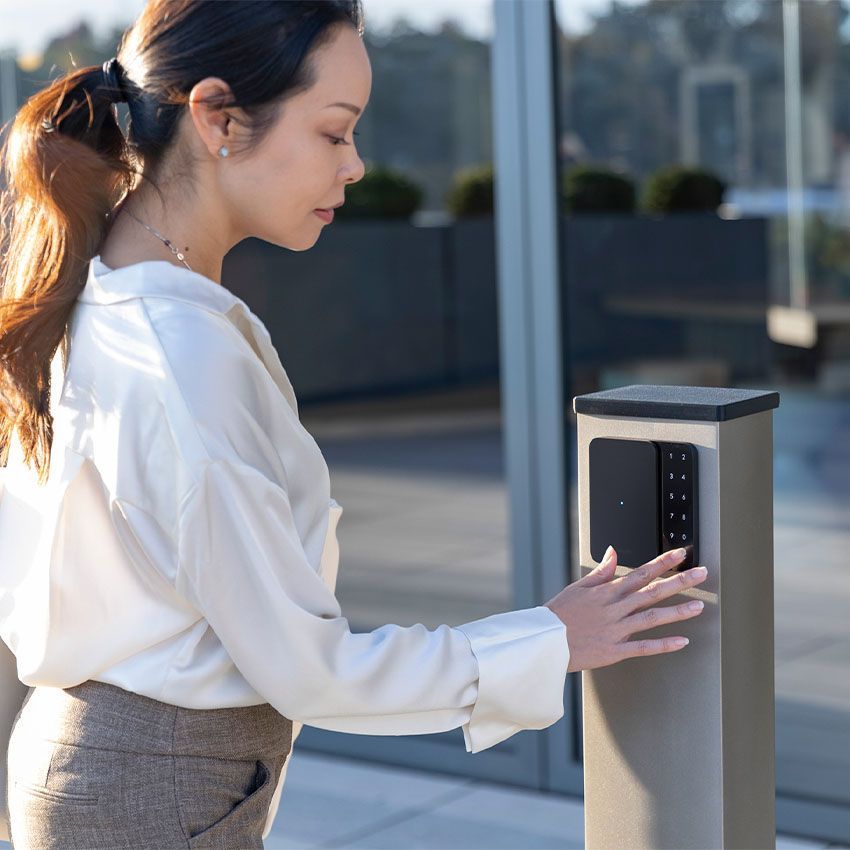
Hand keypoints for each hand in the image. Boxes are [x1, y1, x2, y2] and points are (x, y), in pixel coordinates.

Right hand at [545, 545, 707, 672]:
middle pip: (652, 591)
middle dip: (679, 581)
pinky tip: (682, 642)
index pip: (641, 572)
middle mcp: (615, 608)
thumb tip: (613, 552)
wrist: (545, 641)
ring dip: (677, 611)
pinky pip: (644, 647)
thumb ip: (601, 571)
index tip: (680, 554)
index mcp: (607, 591)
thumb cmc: (559, 614)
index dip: (662, 562)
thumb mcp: (578, 587)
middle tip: (701, 573)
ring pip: (653, 618)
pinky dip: (663, 645)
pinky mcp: (615, 650)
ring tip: (699, 606)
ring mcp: (617, 629)